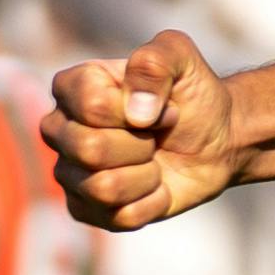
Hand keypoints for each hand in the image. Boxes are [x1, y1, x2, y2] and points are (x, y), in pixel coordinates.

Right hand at [47, 32, 242, 229]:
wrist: (215, 140)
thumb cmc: (191, 95)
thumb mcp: (182, 57)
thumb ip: (156, 61)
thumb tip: (137, 111)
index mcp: (71, 87)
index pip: (91, 106)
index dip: (140, 109)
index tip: (164, 106)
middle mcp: (59, 130)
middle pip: (89, 150)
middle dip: (140, 145)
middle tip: (155, 137)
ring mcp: (69, 172)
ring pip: (103, 188)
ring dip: (147, 176)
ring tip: (154, 161)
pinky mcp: (86, 209)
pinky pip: (121, 217)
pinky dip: (153, 202)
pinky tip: (156, 186)